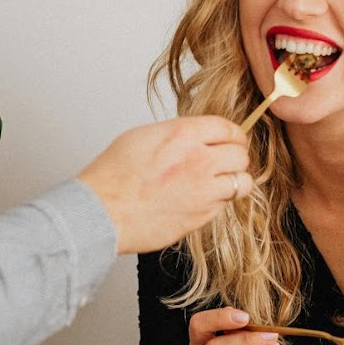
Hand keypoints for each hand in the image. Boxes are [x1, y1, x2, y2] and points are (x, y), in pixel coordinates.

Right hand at [78, 116, 249, 253]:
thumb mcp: (143, 136)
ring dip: (233, 181)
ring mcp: (204, 191)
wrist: (102, 211)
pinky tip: (201, 200)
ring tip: (220, 183)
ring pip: (241, 183)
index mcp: (184, 135)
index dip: (233, 134)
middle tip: (227, 161)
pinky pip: (224, 206)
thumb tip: (194, 137)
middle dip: (235, 157)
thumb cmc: (113, 176)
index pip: (228, 128)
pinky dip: (218, 202)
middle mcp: (200, 161)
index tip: (232, 140)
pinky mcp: (202, 216)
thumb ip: (177, 135)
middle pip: (241, 155)